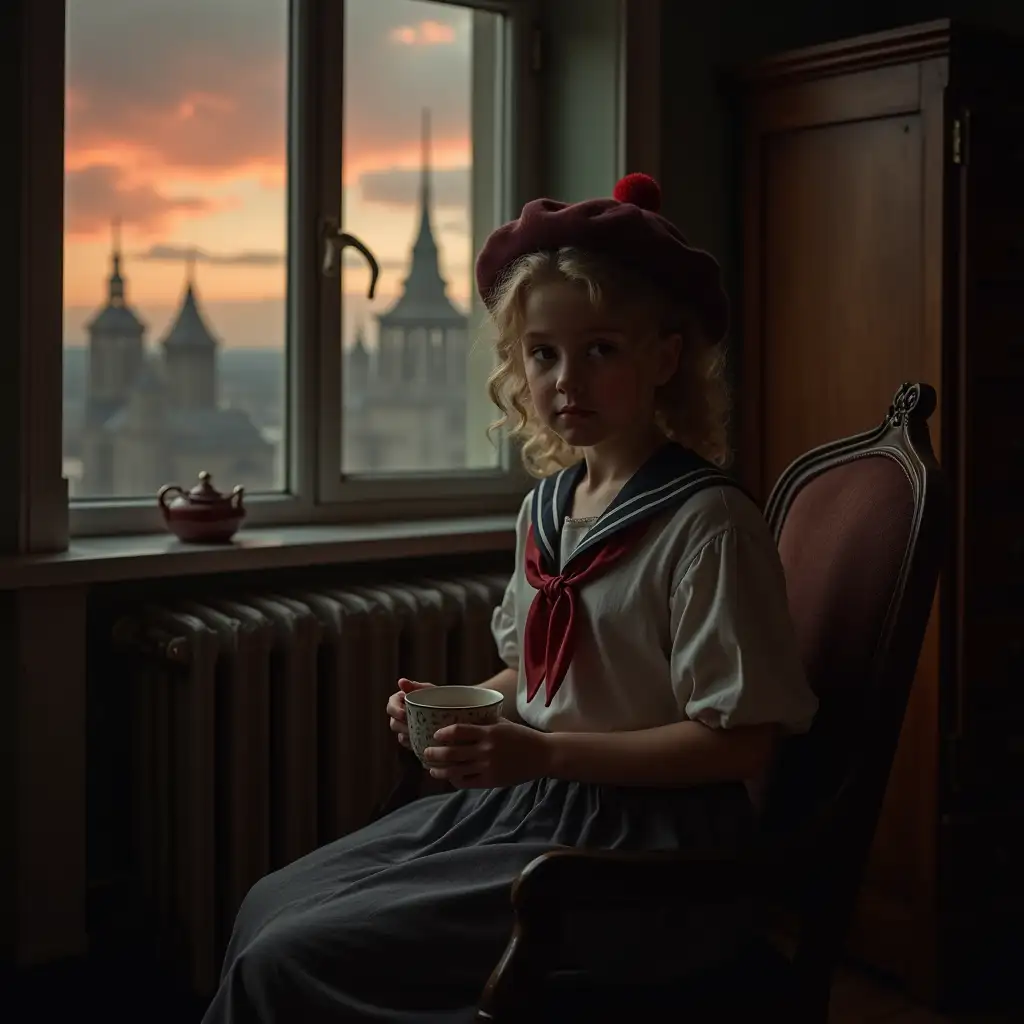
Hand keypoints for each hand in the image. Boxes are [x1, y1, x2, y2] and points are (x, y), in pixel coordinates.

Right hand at [387, 677, 434, 748]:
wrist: (454, 713)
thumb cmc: (440, 697)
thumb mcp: (429, 690)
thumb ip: (415, 686)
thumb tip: (401, 681)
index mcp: (402, 701)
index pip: (391, 705)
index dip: (394, 710)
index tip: (403, 714)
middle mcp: (401, 716)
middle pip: (394, 722)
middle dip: (402, 726)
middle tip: (413, 727)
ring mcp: (407, 729)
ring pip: (400, 735)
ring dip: (408, 735)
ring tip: (420, 734)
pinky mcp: (414, 740)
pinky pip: (410, 745)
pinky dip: (415, 744)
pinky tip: (423, 742)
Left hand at [423, 720, 551, 788]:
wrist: (542, 755)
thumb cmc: (520, 736)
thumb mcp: (502, 723)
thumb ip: (482, 722)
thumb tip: (459, 716)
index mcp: (488, 732)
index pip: (459, 731)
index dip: (443, 734)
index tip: (435, 734)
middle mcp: (486, 750)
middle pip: (452, 753)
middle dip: (435, 754)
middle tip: (425, 753)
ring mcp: (488, 767)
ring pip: (456, 771)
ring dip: (440, 771)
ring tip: (432, 769)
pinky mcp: (491, 781)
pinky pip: (467, 782)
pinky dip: (455, 781)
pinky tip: (450, 778)